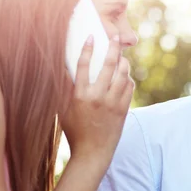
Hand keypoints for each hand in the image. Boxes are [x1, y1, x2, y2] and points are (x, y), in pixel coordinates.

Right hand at [61, 34, 133, 158]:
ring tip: (121, 56)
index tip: (91, 37)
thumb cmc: (74, 131)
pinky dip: (128, 78)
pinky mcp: (123, 109)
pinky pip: (129, 87)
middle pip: (108, 65)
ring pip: (123, 74)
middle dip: (113, 47)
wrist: (92, 153)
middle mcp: (97, 97)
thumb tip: (60, 69)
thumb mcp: (62, 110)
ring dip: (123, 62)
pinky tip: (125, 75)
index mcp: (79, 96)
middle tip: (115, 37)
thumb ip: (63, 89)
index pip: (82, 66)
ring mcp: (112, 103)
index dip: (87, 49)